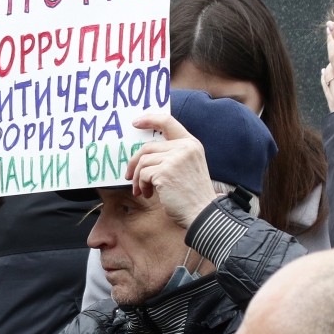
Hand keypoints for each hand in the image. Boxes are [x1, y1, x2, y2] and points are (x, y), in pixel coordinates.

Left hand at [126, 112, 218, 228]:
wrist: (203, 213)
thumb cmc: (192, 195)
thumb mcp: (188, 166)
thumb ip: (173, 154)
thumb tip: (143, 154)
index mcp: (191, 143)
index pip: (168, 122)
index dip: (150, 119)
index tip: (136, 122)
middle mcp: (184, 147)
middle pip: (148, 146)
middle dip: (135, 162)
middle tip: (130, 176)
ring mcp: (175, 158)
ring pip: (143, 161)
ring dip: (138, 178)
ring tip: (142, 190)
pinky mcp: (165, 172)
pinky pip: (143, 174)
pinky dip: (142, 185)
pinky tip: (148, 194)